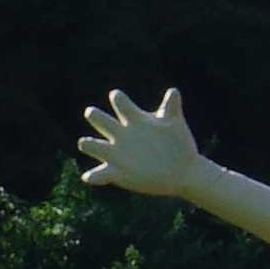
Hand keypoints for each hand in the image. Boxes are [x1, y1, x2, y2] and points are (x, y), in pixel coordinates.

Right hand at [77, 87, 206, 199]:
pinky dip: (93, 176)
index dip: (116, 98)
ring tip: (87, 143)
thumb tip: (173, 92)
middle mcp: (122, 135)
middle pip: (100, 120)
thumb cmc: (176, 143)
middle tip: (92, 113)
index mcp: (134, 120)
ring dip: (88, 144)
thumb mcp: (175, 124)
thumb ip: (171, 107)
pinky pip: (99, 174)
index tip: (116, 97)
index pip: (120, 103)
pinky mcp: (117, 174)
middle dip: (94, 115)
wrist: (182, 171)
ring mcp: (117, 154)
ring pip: (93, 146)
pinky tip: (89, 177)